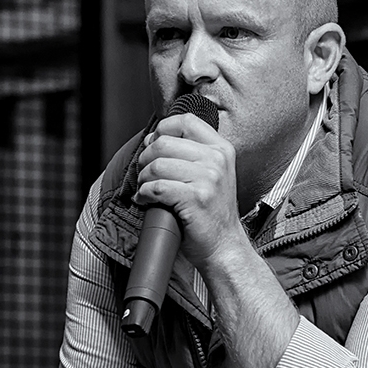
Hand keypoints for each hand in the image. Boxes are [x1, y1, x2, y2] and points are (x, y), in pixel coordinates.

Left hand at [135, 112, 242, 268]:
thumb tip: (153, 139)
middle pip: (164, 142)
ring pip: (157, 164)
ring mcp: (209, 179)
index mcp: (222, 149)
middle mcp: (217, 160)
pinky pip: (156, 187)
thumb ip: (192, 153)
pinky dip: (144, 195)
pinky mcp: (196, 198)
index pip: (185, 121)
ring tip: (147, 191)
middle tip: (147, 175)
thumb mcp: (213, 174)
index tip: (155, 146)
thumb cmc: (212, 212)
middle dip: (146, 159)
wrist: (224, 246)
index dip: (162, 130)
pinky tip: (147, 201)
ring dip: (144, 179)